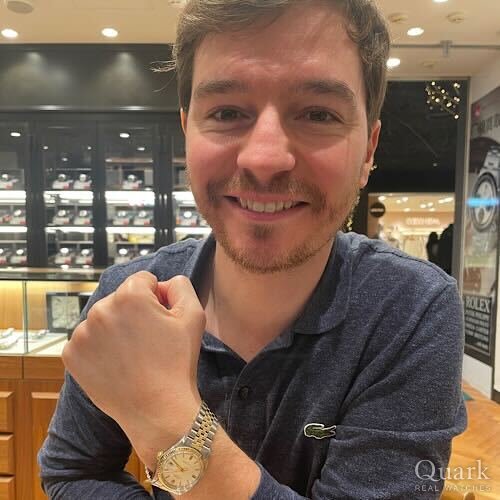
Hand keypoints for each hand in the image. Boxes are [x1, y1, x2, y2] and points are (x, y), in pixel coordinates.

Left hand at [62, 272, 204, 454]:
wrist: (158, 409)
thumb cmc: (177, 362)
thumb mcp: (193, 316)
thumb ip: (180, 286)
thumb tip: (163, 284)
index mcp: (130, 296)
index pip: (143, 281)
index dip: (157, 298)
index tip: (161, 320)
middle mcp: (100, 309)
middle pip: (121, 298)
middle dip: (134, 312)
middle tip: (149, 340)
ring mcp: (82, 333)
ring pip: (103, 318)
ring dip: (115, 328)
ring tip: (132, 353)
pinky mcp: (71, 354)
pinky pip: (87, 340)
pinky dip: (99, 347)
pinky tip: (116, 362)